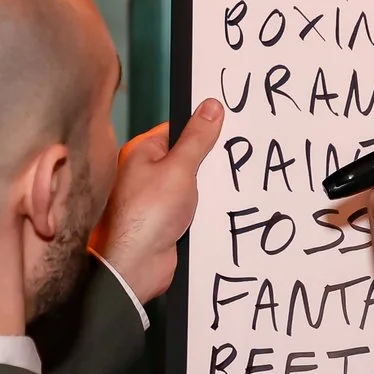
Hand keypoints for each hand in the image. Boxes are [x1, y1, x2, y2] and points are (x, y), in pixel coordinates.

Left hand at [91, 100, 222, 302]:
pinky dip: (207, 208)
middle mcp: (147, 173)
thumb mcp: (179, 168)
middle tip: (237, 156)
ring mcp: (158, 198)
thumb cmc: (146, 215)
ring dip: (210, 187)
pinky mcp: (168, 220)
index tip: (230, 125)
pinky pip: (194, 207)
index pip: (178, 129)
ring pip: (194, 184)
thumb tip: (210, 107)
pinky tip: (223, 207)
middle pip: (188, 157)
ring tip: (235, 183)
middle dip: (210, 160)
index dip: (203, 127)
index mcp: (142, 152)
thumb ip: (197, 138)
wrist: (136, 266)